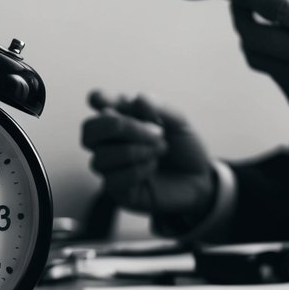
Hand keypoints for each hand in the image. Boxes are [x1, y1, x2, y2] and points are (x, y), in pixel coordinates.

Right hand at [80, 91, 214, 220]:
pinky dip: (136, 170)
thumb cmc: (184, 149)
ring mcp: (111, 167)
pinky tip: (153, 166)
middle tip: (155, 130)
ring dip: (134, 151)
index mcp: (123, 118)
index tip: (103, 100)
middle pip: (89, 131)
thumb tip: (138, 99)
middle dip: (117, 126)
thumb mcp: (179, 123)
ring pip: (100, 157)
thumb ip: (160, 108)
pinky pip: (112, 179)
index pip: (99, 104)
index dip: (98, 99)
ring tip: (161, 149)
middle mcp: (110, 142)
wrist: (199, 180)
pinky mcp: (117, 190)